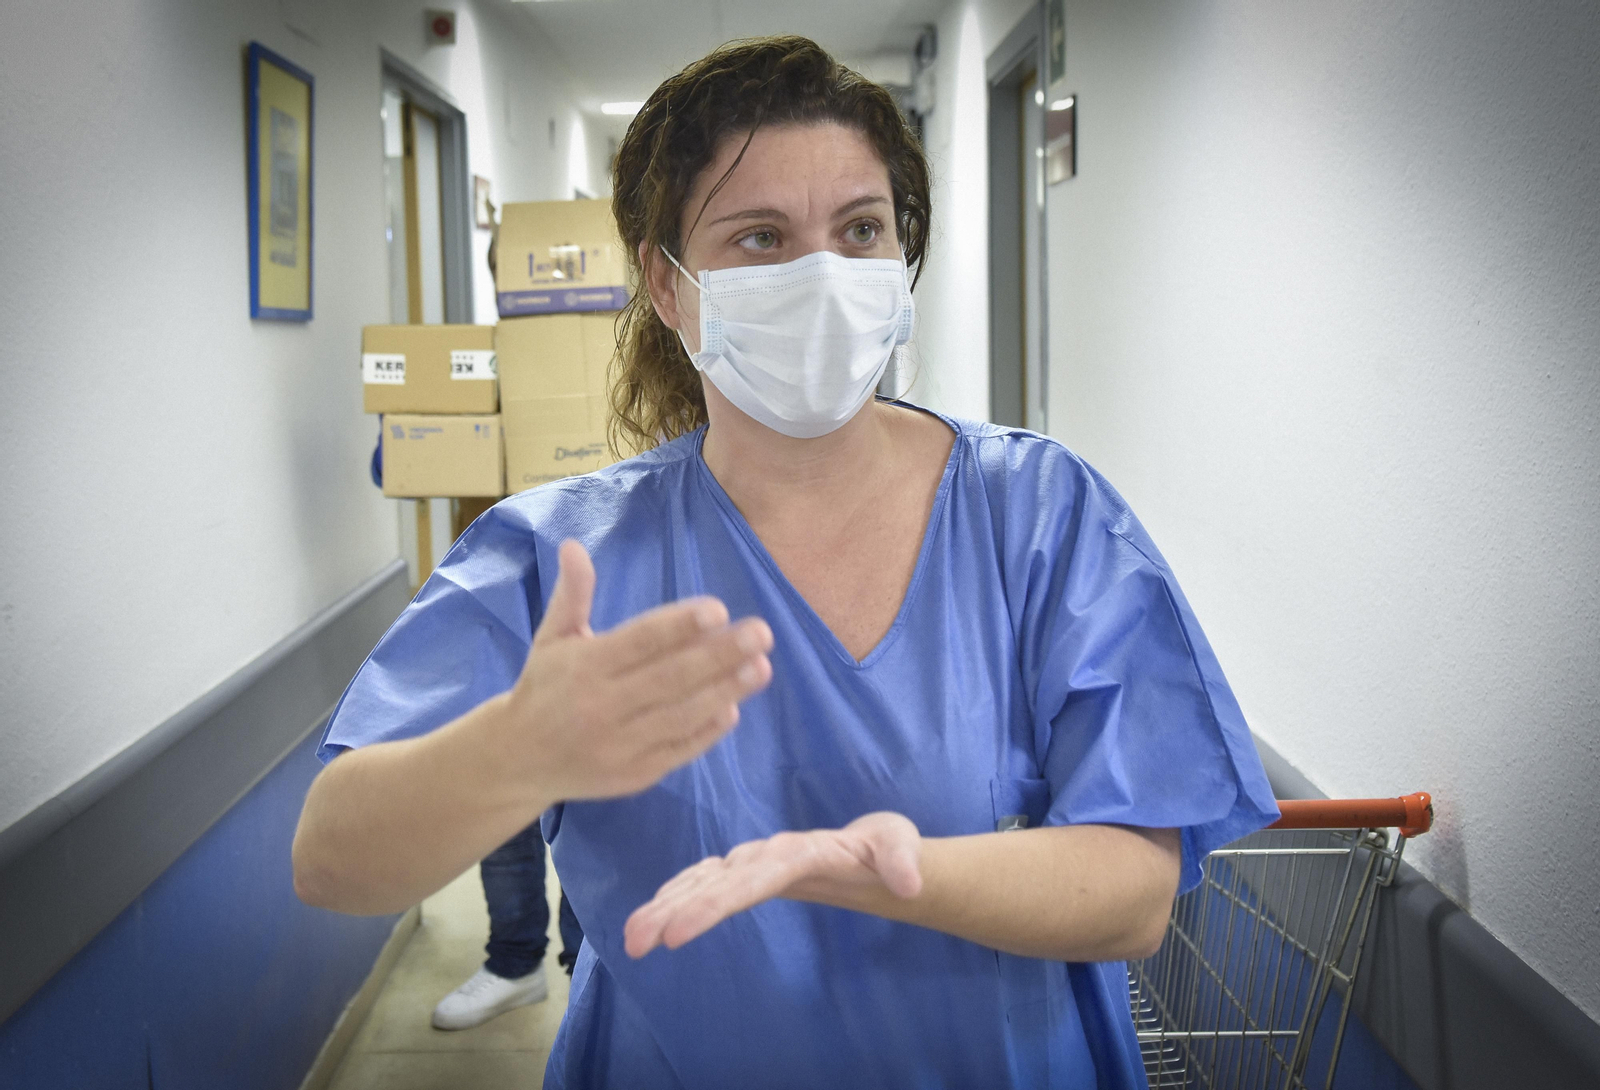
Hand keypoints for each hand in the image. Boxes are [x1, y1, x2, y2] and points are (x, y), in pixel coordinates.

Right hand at [500, 540, 773, 800]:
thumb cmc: (544, 687)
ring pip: (681, 716)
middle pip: (670, 678)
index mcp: (584, 667)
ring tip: (762, 667)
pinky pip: (678, 750)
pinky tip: (735, 707)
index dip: (679, 626)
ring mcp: (620, 745)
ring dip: (726, 691)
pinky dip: (708, 732)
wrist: (518, 760)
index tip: (719, 609)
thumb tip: (574, 545)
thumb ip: (571, 595)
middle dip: (719, 655)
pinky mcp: (634, 775)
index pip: (639, 642)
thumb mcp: (552, 638)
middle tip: (761, 632)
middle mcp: (602, 706)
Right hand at [623, 812, 922, 957]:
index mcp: (799, 851)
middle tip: (637, 940)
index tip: (679, 931)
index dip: (714, 902)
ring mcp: (754, 865)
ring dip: (665, 906)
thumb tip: (907, 884)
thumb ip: (902, 858)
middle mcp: (767, 856)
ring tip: (632, 938)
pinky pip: (705, 885)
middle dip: (674, 907)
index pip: (751, 877)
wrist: (874, 852)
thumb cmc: (886, 849)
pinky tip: (650, 921)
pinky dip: (676, 898)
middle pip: (715, 881)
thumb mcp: (900, 845)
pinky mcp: (748, 877)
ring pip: (702, 882)